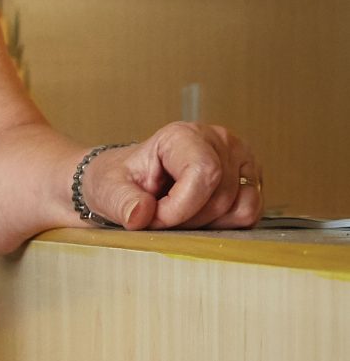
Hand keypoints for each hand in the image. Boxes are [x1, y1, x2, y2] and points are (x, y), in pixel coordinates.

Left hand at [78, 123, 261, 231]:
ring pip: (240, 208)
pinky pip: (250, 214)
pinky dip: (225, 224)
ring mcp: (239, 159)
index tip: (154, 217)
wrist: (128, 182)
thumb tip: (141, 214)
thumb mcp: (108, 191)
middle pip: (221, 197)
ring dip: (208, 223)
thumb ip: (123, 202)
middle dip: (189, 220)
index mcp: (183, 136)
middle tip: (162, 216)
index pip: (204, 174)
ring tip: (181, 213)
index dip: (180, 208)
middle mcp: (218, 140)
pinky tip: (200, 215)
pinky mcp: (250, 179)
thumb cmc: (120, 181)